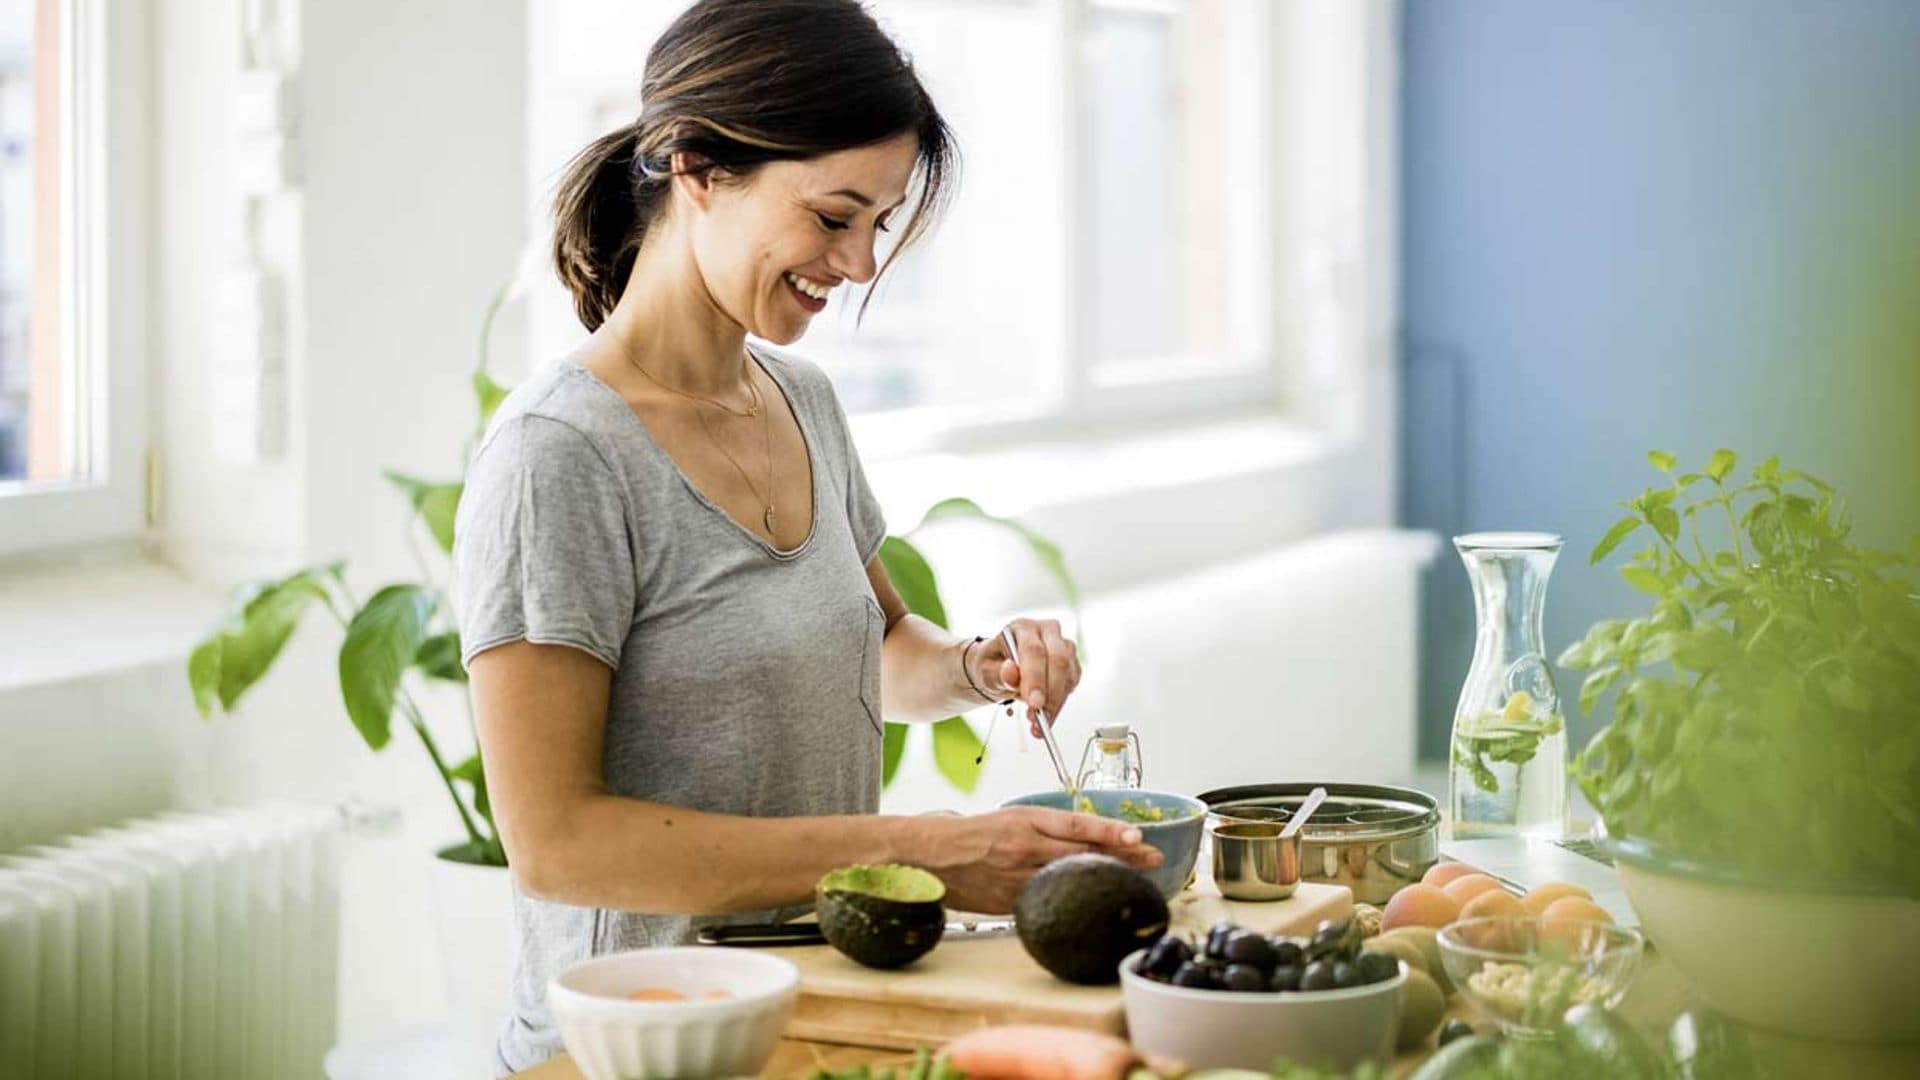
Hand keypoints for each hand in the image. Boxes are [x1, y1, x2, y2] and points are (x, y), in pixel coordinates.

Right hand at [915, 806, 1161, 913]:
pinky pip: (1048, 900)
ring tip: (1137, 878)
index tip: (1138, 835)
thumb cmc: (974, 833)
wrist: (933, 855)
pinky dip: (1074, 899)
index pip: (1077, 824)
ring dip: (1106, 878)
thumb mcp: (1013, 818)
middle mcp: (1025, 848)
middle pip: (1083, 853)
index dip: (1110, 830)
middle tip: (1153, 857)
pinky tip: (1094, 901)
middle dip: (1123, 856)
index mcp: (1026, 820)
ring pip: (1070, 879)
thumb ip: (1049, 828)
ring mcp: (1018, 878)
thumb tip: (1092, 837)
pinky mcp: (1010, 902)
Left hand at [972, 617, 1081, 734]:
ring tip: (1037, 722)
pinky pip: (1072, 684)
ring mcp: (1063, 646)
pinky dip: (1059, 704)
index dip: (1036, 677)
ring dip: (1055, 702)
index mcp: (1023, 627)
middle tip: (1039, 716)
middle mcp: (1047, 631)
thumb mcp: (986, 671)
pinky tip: (1045, 715)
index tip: (1035, 702)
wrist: (999, 669)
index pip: (1034, 650)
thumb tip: (1010, 673)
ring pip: (1068, 674)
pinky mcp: (1071, 664)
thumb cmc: (992, 665)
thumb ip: (997, 673)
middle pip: (1058, 660)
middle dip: (1051, 692)